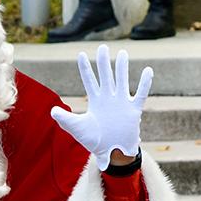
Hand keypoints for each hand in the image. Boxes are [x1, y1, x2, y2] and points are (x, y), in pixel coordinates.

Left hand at [50, 44, 152, 171]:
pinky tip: (147, 70)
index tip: (81, 54)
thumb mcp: (78, 128)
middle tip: (102, 47)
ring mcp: (122, 103)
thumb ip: (65, 119)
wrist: (111, 153)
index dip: (85, 68)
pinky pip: (141, 94)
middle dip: (103, 62)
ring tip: (122, 53)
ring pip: (122, 80)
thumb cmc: (94, 142)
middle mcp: (108, 99)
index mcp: (95, 101)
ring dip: (122, 68)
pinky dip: (145, 83)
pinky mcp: (133, 110)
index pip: (89, 81)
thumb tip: (52, 111)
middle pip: (106, 76)